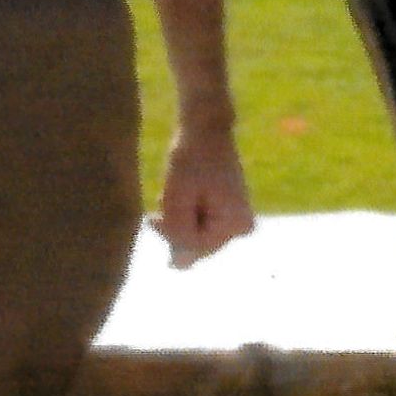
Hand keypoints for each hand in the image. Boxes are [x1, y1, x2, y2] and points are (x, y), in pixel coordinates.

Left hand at [154, 123, 255, 267]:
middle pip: (197, 244)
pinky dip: (187, 214)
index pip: (193, 249)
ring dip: (179, 221)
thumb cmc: (190, 160)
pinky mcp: (231, 213)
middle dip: (175, 228)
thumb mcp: (178, 199)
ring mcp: (238, 220)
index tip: (153, 217)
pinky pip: (202, 225)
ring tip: (173, 195)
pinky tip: (183, 196)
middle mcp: (242, 227)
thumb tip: (178, 267)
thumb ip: (179, 235)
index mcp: (235, 224)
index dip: (171, 235)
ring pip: (197, 235)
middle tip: (158, 209)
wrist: (206, 129)